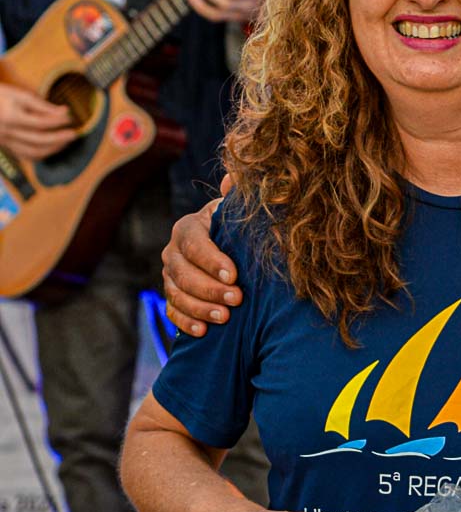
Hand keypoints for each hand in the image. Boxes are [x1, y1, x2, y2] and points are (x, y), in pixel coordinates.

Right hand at [0, 80, 74, 158]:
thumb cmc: (0, 96)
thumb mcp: (19, 95)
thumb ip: (41, 105)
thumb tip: (65, 111)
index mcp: (11, 117)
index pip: (40, 122)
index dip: (58, 122)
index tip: (70, 118)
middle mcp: (8, 132)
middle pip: (39, 140)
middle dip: (59, 138)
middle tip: (74, 134)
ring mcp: (6, 142)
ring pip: (33, 152)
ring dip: (53, 149)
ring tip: (65, 142)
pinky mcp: (7, 147)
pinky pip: (26, 156)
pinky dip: (42, 155)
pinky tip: (53, 148)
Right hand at [162, 180, 237, 335]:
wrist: (230, 253)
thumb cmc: (238, 231)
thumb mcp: (239, 214)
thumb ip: (237, 199)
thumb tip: (233, 179)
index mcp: (189, 228)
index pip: (194, 243)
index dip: (212, 260)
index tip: (234, 275)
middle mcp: (173, 252)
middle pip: (183, 272)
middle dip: (209, 288)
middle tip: (237, 299)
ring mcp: (170, 277)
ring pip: (176, 294)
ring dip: (200, 307)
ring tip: (225, 318)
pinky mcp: (172, 298)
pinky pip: (172, 312)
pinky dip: (186, 322)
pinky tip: (203, 331)